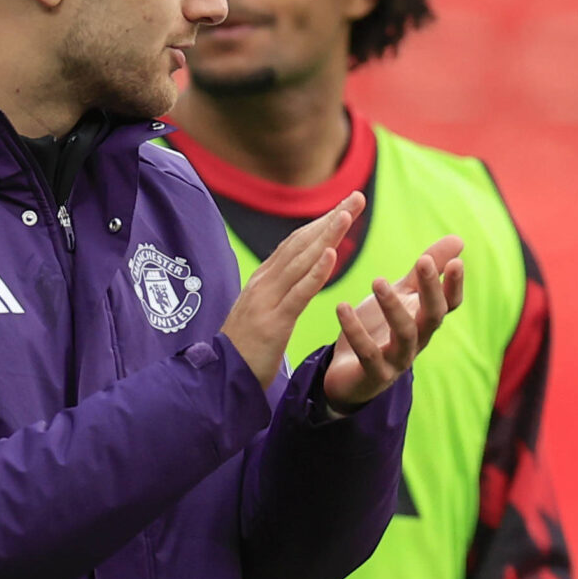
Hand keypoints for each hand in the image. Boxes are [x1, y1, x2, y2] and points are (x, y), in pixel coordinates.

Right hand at [219, 194, 362, 390]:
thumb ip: (279, 292)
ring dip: (326, 235)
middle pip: (301, 243)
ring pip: (301, 261)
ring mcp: (266, 301)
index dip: (322, 222)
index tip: (346, 205)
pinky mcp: (273, 322)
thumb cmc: (247, 350)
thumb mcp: (264, 313)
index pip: (296, 244)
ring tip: (348, 214)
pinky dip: (315, 272)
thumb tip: (296, 274)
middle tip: (357, 197)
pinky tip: (331, 255)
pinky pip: (298, 293)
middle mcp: (264, 283)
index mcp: (264, 281)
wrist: (220, 380)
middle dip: (330, 218)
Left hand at [321, 237, 464, 410]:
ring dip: (393, 307)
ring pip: (404, 334)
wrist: (349, 376)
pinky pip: (368, 353)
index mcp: (424, 320)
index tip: (457, 261)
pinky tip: (342, 306)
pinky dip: (356, 330)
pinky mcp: (374, 373)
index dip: (455, 285)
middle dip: (431, 289)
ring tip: (377, 281)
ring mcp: (398, 359)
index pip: (450, 304)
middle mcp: (417, 340)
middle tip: (424, 261)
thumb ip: (425, 271)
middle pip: (433, 316)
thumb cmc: (379, 329)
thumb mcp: (402, 295)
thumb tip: (459, 240)